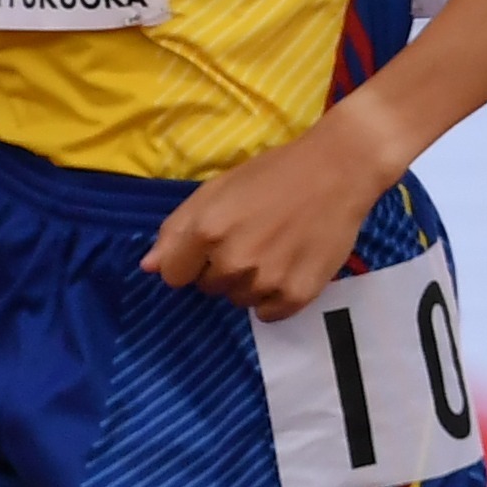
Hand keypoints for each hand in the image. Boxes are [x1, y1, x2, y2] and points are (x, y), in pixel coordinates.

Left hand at [142, 120, 391, 317]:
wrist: (337, 172)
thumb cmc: (271, 175)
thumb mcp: (215, 191)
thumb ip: (176, 230)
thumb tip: (149, 267)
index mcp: (206, 232)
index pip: (174, 276)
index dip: (190, 261)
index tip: (211, 246)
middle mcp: (233, 261)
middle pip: (208, 288)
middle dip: (221, 268)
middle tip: (252, 238)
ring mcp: (267, 281)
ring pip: (239, 300)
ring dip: (250, 283)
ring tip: (274, 249)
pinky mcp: (298, 295)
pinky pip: (270, 314)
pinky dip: (276, 298)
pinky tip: (289, 267)